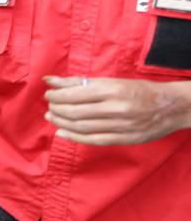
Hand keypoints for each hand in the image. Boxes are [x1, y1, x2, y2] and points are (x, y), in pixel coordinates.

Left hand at [44, 76, 190, 145]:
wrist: (171, 106)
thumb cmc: (138, 90)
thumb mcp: (111, 81)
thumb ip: (78, 82)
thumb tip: (49, 80)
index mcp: (112, 90)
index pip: (74, 95)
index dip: (57, 96)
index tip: (49, 95)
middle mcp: (115, 108)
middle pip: (75, 112)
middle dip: (56, 110)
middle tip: (49, 107)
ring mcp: (120, 126)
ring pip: (81, 127)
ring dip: (61, 123)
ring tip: (52, 117)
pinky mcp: (124, 139)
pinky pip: (93, 140)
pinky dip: (74, 138)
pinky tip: (62, 133)